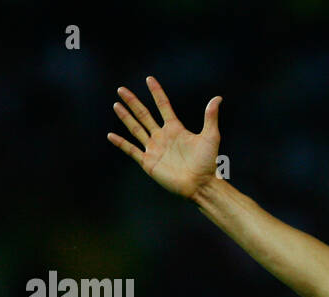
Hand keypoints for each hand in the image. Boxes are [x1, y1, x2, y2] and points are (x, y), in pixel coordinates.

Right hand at [108, 76, 221, 198]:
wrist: (200, 184)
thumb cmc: (207, 163)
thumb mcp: (211, 136)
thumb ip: (210, 117)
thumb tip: (217, 98)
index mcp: (175, 128)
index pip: (163, 106)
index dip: (156, 92)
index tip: (149, 79)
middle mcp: (162, 136)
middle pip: (144, 114)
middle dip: (133, 102)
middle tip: (121, 89)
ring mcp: (154, 149)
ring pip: (136, 129)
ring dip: (125, 117)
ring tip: (116, 105)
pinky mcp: (148, 162)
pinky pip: (131, 150)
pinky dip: (121, 143)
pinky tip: (111, 135)